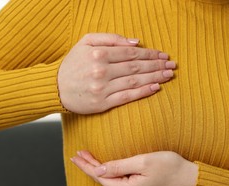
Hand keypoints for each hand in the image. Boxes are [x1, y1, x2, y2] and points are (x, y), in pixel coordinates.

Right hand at [58, 33, 175, 113]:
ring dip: (154, 77)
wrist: (56, 88)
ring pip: (134, 81)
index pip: (131, 53)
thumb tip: (136, 42)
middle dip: (157, 65)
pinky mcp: (102, 103)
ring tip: (168, 75)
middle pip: (136, 66)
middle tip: (172, 65)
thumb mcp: (86, 42)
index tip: (163, 55)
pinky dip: (142, 92)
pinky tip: (156, 88)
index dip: (150, 53)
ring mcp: (103, 88)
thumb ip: (110, 38)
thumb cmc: (72, 64)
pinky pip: (127, 97)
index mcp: (99, 54)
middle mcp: (102, 71)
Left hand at [70, 150, 197, 185]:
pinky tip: (108, 172)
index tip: (76, 156)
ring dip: (101, 173)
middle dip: (91, 168)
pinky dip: (112, 179)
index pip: (100, 177)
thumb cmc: (171, 168)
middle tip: (80, 154)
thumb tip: (99, 170)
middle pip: (104, 183)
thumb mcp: (143, 161)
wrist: (192, 182)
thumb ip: (119, 166)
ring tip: (90, 160)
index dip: (87, 166)